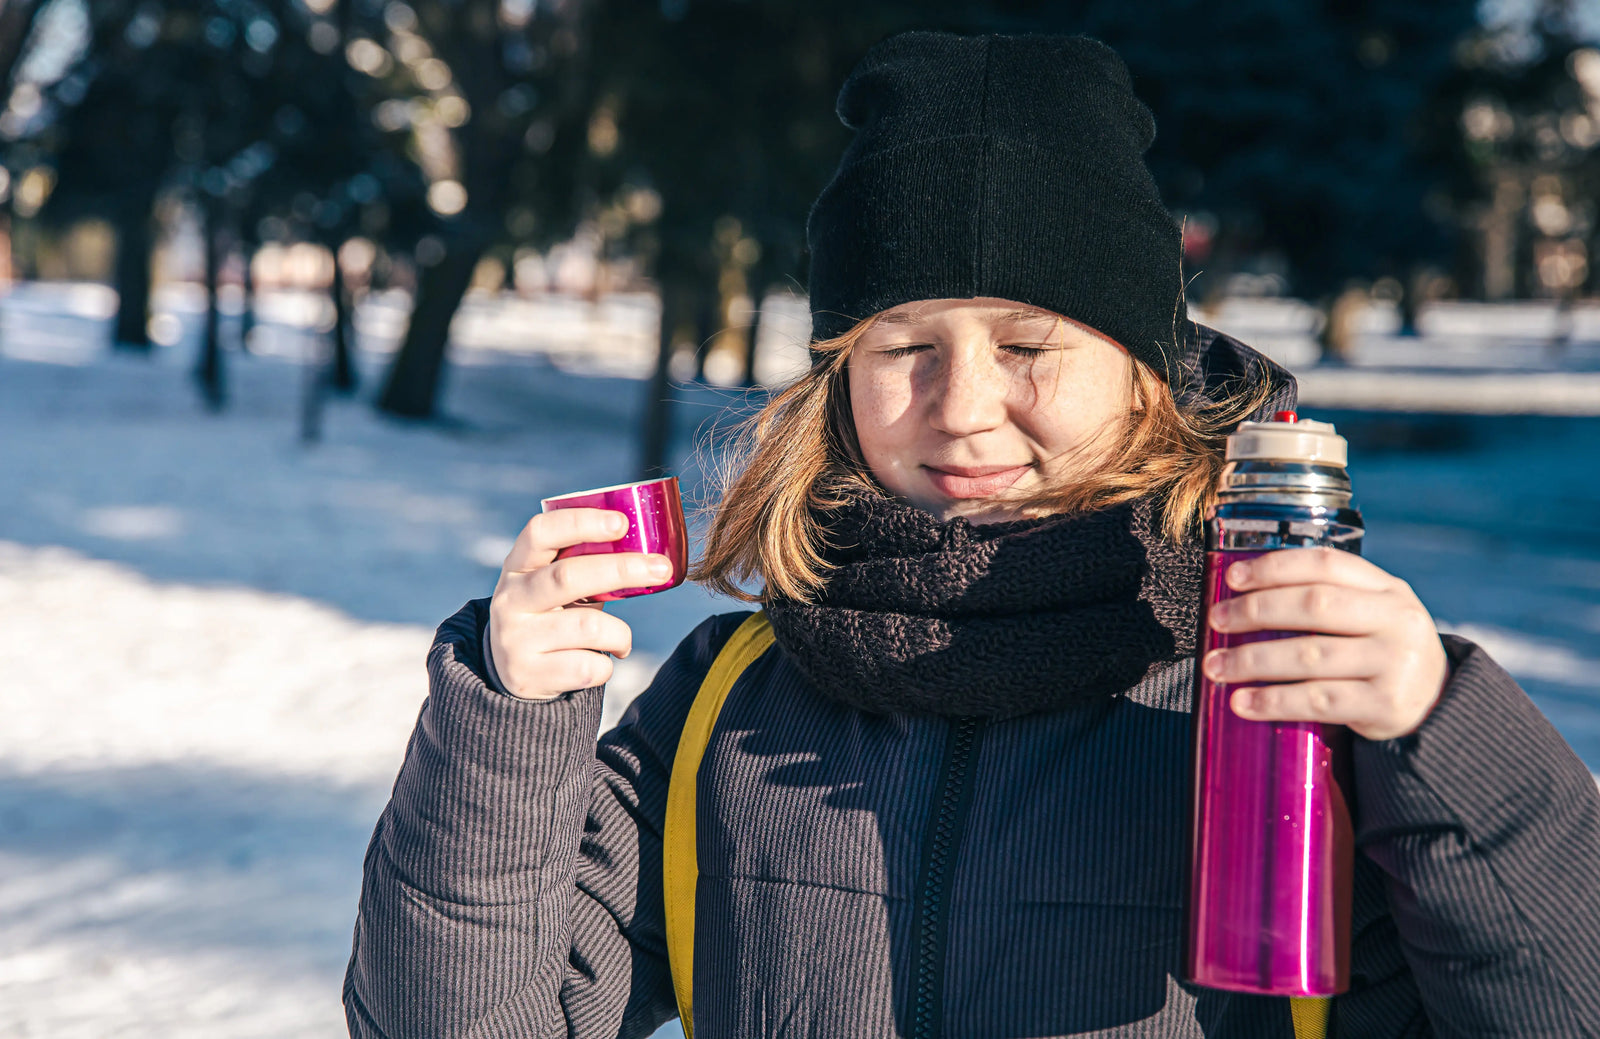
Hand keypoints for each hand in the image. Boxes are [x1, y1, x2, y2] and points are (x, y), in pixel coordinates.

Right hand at [488, 508, 674, 700]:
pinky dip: (608, 663)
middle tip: (662, 569)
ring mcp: (515, 639)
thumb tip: (650, 549)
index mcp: (518, 566)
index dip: (581, 522)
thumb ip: (585, 564)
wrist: (515, 672)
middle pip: (568, 576)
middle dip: (622, 569)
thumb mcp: (554, 584)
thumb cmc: (553, 614)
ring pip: (589, 627)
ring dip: (620, 633)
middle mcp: (510, 599)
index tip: (622, 522)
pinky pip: (588, 666)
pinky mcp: (528, 675)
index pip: (541, 532)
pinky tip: (601, 661)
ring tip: (621, 639)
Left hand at [1200, 547, 1449, 741]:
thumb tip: (1244, 596)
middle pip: (1314, 605)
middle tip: (1217, 619)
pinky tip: (1242, 702)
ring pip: (1310, 655)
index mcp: (1389, 588)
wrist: (1437, 705)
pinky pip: (1318, 701)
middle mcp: (1396, 620)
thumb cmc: (1382, 651)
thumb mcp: (1373, 615)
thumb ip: (1329, 599)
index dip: (1275, 566)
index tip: (1233, 576)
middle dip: (1256, 610)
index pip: (1326, 564)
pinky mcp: (1385, 705)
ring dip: (1253, 660)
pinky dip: (1274, 701)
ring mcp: (1394, 663)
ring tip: (1215, 666)